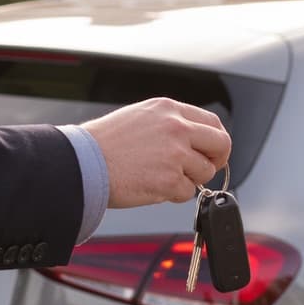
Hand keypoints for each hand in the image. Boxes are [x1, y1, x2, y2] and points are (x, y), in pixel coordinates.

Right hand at [82, 98, 230, 206]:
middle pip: (221, 145)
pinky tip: (151, 186)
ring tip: (160, 177)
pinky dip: (173, 195)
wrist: (82, 162)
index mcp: (169, 109)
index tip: (210, 153)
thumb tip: (193, 141)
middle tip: (201, 171)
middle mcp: (177, 128)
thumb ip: (169, 124)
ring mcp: (175, 154)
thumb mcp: (140, 117)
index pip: (212, 123)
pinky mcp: (170, 180)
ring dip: (188, 180)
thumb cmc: (103, 144)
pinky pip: (187, 193)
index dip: (215, 142)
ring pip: (204, 172)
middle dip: (215, 161)